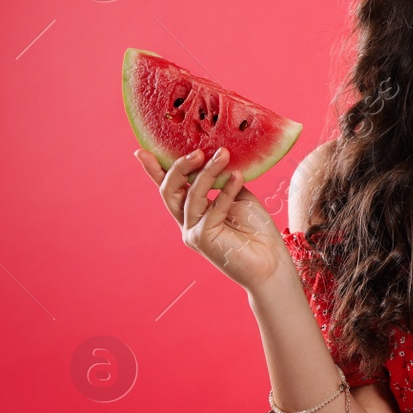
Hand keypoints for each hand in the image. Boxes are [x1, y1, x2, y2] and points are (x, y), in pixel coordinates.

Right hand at [135, 147, 288, 291]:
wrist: (271, 261)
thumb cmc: (256, 231)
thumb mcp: (239, 197)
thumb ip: (224, 182)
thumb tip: (218, 156)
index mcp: (193, 211)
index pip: (171, 187)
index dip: (154, 170)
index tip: (141, 151)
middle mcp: (188, 222)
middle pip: (170, 190)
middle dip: (179, 167)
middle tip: (198, 151)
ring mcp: (193, 232)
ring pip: (190, 195)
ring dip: (207, 172)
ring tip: (223, 154)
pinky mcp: (203, 239)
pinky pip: (212, 208)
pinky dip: (226, 190)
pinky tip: (238, 176)